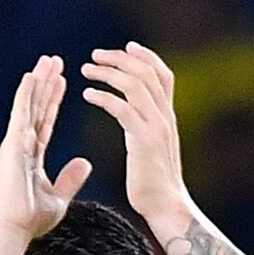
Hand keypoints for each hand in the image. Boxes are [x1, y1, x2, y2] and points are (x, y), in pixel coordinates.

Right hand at [0, 57, 89, 238]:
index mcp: (32, 157)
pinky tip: (31, 75)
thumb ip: (70, 179)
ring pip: (29, 105)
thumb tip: (86, 163)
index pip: (46, 121)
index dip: (54, 101)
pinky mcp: (12, 144)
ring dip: (38, 81)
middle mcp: (22, 146)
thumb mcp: (58, 198)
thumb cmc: (29, 221)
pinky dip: (26, 93)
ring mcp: (15, 143)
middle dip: (46, 84)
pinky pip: (21, 113)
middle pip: (37, 108)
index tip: (62, 82)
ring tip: (48, 60)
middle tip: (54, 61)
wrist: (11, 231)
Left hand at [81, 43, 192, 231]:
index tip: (126, 47)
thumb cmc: (153, 184)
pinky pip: (123, 109)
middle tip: (95, 56)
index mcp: (167, 116)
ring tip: (86, 70)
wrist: (165, 207)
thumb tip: (132, 116)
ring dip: (108, 73)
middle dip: (120, 59)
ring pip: (135, 85)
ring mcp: (156, 127)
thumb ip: (144, 127)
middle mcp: (165, 116)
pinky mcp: (144, 141)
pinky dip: (104, 97)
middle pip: (146, 73)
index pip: (163, 75)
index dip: (146, 57)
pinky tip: (87, 95)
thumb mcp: (151, 147)